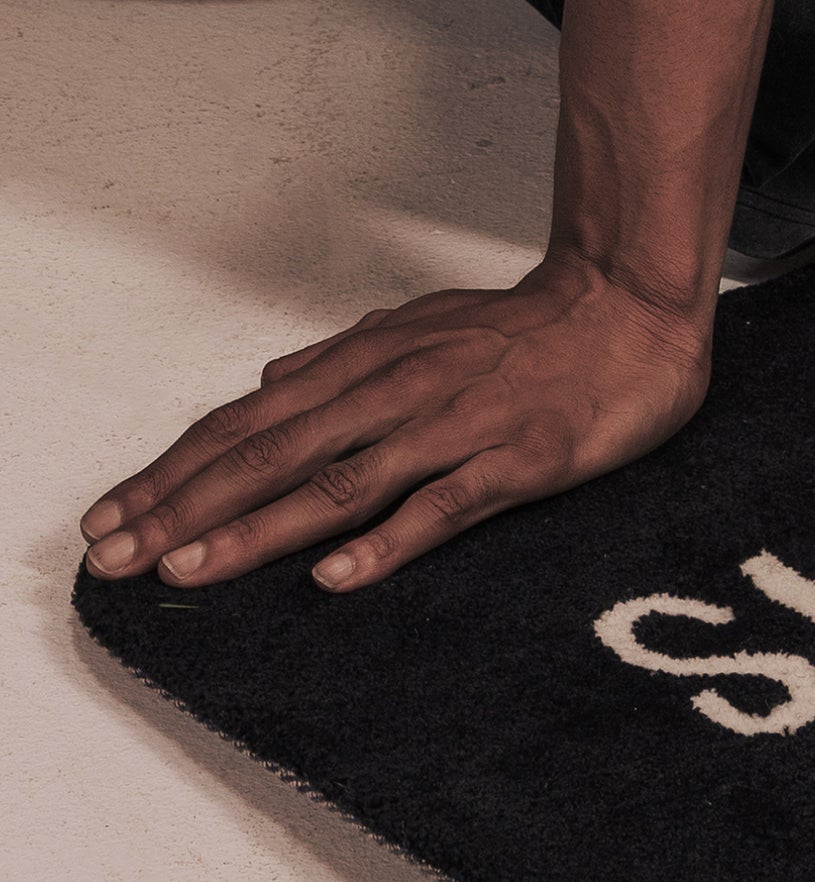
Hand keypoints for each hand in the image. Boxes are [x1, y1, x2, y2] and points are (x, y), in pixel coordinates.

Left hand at [79, 248, 711, 597]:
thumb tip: (266, 383)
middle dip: (188, 505)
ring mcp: (455, 426)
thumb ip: (341, 360)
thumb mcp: (418, 328)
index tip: (117, 515)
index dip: (177, 470)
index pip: (251, 422)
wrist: (630, 306)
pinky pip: (442, 505)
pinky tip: (337, 576)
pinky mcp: (515, 460)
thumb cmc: (523, 329)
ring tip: (193, 567)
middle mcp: (397, 391)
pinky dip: (385, 541)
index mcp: (369, 363)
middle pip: (274, 454)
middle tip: (119, 554)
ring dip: (260, 528)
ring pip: (341, 483)